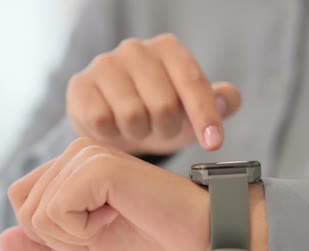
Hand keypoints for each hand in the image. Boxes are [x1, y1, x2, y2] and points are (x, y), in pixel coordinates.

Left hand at [0, 137, 210, 250]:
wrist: (198, 227)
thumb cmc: (154, 231)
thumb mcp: (89, 242)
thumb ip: (48, 242)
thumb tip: (0, 242)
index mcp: (74, 164)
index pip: (21, 201)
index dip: (52, 230)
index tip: (97, 223)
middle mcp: (77, 150)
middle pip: (24, 209)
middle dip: (63, 235)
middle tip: (108, 221)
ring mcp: (86, 155)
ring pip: (37, 214)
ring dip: (75, 233)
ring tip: (116, 215)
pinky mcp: (97, 166)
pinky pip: (57, 213)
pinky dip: (84, 229)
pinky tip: (118, 212)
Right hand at [67, 33, 241, 154]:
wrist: (114, 120)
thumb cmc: (159, 112)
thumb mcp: (193, 109)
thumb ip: (220, 102)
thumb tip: (229, 99)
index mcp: (169, 49)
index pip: (193, 82)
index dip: (206, 115)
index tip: (214, 143)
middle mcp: (136, 49)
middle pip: (163, 105)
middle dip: (167, 129)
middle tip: (161, 130)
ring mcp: (105, 64)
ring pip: (132, 115)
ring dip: (140, 134)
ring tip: (138, 128)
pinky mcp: (80, 85)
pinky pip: (102, 122)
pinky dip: (112, 135)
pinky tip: (114, 129)